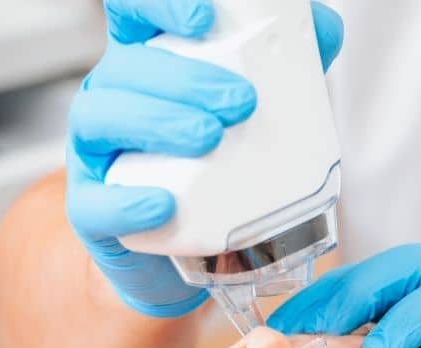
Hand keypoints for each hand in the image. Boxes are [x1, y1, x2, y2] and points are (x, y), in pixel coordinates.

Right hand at [67, 0, 343, 316]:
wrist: (202, 250)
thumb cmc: (221, 164)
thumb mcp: (256, 109)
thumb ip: (289, 64)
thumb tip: (326, 32)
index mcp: (148, 61)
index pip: (132, 11)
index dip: (158, 6)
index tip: (203, 19)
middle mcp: (114, 98)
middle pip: (127, 68)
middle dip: (184, 79)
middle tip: (241, 102)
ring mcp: (96, 153)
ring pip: (100, 120)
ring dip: (156, 123)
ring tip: (209, 138)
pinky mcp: (94, 211)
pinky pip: (94, 204)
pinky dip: (126, 202)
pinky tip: (163, 204)